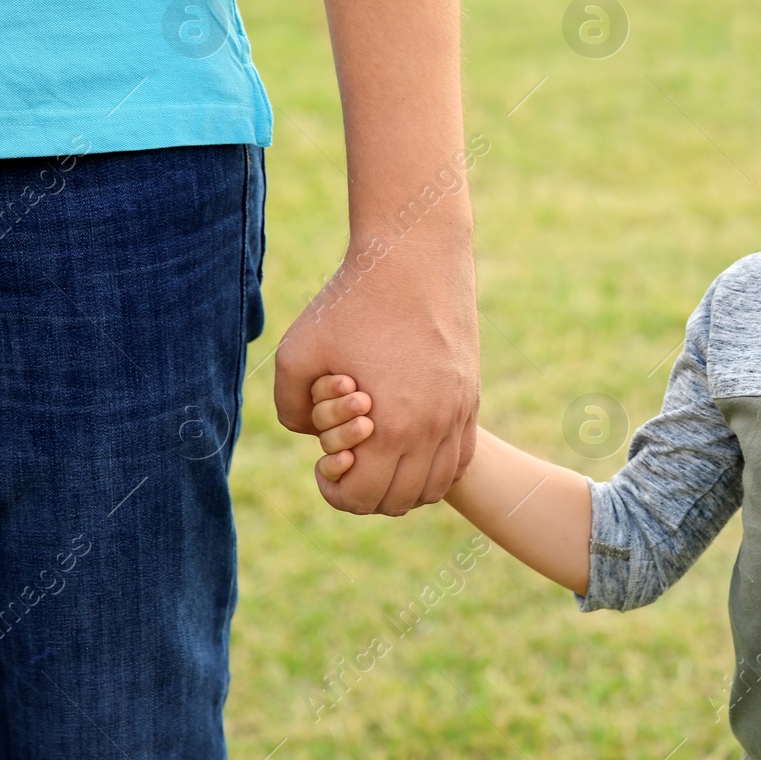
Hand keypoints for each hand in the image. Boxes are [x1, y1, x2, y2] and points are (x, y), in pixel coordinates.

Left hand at [274, 241, 479, 514]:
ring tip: (378, 456)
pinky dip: (434, 466)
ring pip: (436, 486)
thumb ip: (290, 408)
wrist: (415, 258)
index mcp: (391, 427)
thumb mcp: (297, 353)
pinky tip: (409, 442)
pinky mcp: (471, 396)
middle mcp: (433, 428)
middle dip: (366, 491)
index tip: (325, 461)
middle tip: (348, 459)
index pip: (364, 498)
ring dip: (403, 485)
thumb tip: (309, 436)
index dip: (334, 491)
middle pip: (401, 501)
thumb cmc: (352, 302)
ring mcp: (458, 413)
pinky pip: (460, 458)